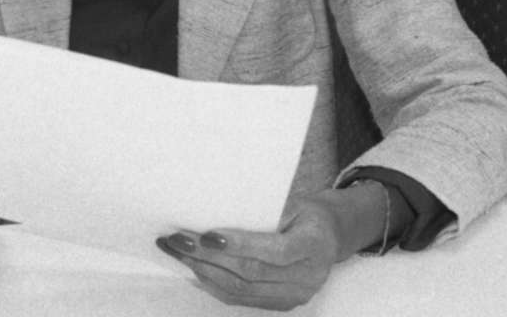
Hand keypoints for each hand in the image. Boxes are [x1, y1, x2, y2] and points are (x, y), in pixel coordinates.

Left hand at [156, 197, 344, 311]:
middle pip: (249, 273)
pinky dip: (212, 283)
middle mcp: (306, 278)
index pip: (273, 252)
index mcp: (314, 247)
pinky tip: (194, 267)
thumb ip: (265, 211)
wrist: (329, 236)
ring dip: (202, 270)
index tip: (205, 235)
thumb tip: (218, 210)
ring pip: (239, 289)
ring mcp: (293, 296)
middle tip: (177, 239)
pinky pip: (239, 298)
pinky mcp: (280, 304)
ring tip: (177, 251)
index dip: (238, 245)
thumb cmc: (307, 213)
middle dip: (208, 257)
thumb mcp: (295, 202)